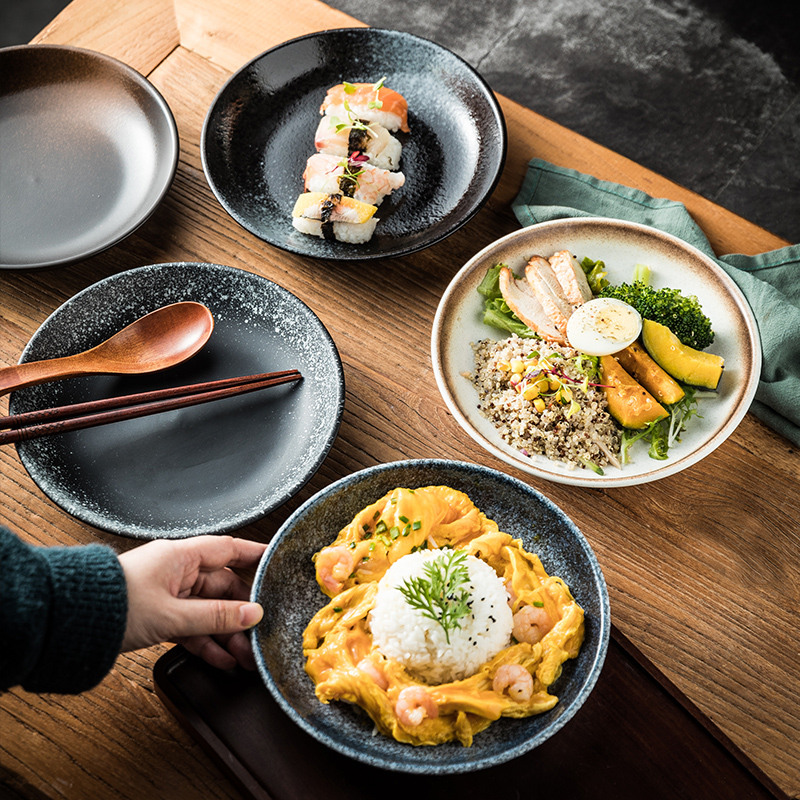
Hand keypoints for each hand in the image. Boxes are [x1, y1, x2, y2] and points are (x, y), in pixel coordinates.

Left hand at [119, 535, 267, 670]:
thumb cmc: (115, 603)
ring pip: (208, 611)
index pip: (229, 550)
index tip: (277, 561)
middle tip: (261, 634)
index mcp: (181, 556)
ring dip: (226, 633)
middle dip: (242, 613)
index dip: (255, 556)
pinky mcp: (157, 614)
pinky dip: (205, 642)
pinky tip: (221, 659)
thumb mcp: (173, 614)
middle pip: (222, 588)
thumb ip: (216, 616)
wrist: (71, 621)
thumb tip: (252, 614)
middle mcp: (176, 570)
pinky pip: (190, 626)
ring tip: (245, 657)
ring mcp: (167, 593)